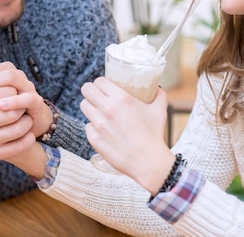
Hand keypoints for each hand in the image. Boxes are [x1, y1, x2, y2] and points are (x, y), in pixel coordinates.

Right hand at [0, 87, 35, 162]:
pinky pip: (19, 146)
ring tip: (27, 116)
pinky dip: (28, 138)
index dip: (11, 90)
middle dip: (21, 105)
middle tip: (23, 102)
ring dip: (27, 121)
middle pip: (11, 111)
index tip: (15, 89)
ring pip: (18, 128)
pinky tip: (28, 133)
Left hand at [80, 78, 174, 193]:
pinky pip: (87, 126)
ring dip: (90, 107)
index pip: (99, 81)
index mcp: (121, 99)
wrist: (148, 161)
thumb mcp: (160, 110)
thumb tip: (157, 88)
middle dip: (91, 91)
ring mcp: (98, 125)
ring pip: (84, 106)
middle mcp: (107, 109)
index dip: (101, 82)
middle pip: (86, 90)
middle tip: (97, 96)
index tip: (104, 87)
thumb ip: (158, 95)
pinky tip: (103, 129)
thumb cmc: (154, 134)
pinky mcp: (94, 139)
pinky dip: (93, 126)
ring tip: (98, 111)